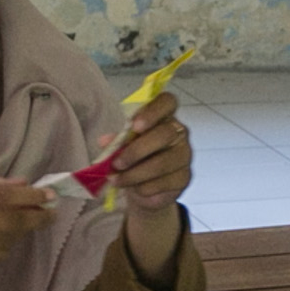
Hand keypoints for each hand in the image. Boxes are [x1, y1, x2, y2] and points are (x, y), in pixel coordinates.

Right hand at [0, 175, 50, 271]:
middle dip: (35, 219)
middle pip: (9, 223)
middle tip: (48, 213)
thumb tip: (21, 185)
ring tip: (24, 224)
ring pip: (4, 242)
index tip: (49, 196)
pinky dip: (3, 249)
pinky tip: (4, 241)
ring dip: (20, 234)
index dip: (31, 198)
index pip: (3, 197)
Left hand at [107, 91, 192, 211]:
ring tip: (116, 179)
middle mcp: (179, 132)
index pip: (167, 102)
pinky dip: (144, 188)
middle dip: (137, 150)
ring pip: (162, 163)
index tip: (135, 125)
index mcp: (163, 116)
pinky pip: (163, 183)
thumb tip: (105, 141)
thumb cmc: (134, 158)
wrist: (145, 186)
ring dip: (134, 174)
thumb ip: (116, 141)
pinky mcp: (184, 178)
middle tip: (116, 163)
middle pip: (164, 134)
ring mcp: (184, 155)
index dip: (152, 111)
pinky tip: (134, 188)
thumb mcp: (122, 146)